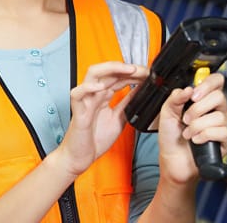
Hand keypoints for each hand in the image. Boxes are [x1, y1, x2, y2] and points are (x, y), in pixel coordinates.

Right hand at [55, 62, 148, 176]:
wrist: (80, 158)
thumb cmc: (95, 139)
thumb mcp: (119, 118)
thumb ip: (127, 104)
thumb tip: (140, 90)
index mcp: (103, 96)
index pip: (118, 76)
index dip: (133, 73)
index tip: (148, 74)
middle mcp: (94, 95)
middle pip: (108, 71)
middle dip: (127, 68)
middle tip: (143, 70)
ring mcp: (85, 101)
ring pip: (92, 75)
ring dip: (111, 69)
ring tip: (128, 70)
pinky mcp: (78, 112)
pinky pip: (77, 94)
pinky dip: (88, 88)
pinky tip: (101, 87)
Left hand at [156, 73, 226, 184]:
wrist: (173, 160)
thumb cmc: (172, 137)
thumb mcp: (167, 113)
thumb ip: (175, 98)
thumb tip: (188, 89)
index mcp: (204, 99)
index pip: (217, 81)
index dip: (208, 84)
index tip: (194, 95)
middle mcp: (216, 109)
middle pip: (219, 97)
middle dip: (198, 109)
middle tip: (186, 119)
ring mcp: (223, 124)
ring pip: (219, 116)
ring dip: (198, 126)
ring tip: (188, 133)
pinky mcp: (226, 140)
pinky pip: (222, 132)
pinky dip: (205, 136)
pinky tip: (197, 140)